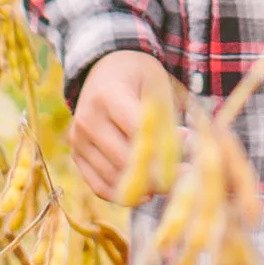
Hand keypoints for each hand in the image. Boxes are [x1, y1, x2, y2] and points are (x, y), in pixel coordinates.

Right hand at [69, 50, 177, 200]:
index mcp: (109, 96)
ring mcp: (78, 138)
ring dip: (141, 189)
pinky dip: (121, 195)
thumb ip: (168, 119)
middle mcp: (88, 119)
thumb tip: (186, 147)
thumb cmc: (139, 78)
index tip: (187, 167)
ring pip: (112, 178)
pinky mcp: (76, 154)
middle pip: (123, 160)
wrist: (106, 69)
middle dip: (155, 177)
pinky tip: (144, 192)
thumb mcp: (158, 88)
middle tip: (182, 181)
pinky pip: (98, 185)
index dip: (163, 155)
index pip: (137, 134)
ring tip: (167, 185)